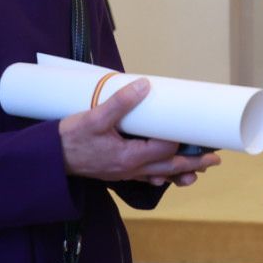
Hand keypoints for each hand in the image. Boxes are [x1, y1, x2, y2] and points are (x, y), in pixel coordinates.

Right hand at [58, 78, 218, 184]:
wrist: (48, 160)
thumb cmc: (70, 139)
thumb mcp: (94, 117)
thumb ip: (121, 102)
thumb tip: (145, 85)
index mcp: (129, 156)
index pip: (166, 149)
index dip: (184, 141)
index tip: (201, 133)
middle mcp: (130, 168)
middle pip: (170, 167)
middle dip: (193, 163)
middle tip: (214, 160)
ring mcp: (124, 173)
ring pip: (160, 175)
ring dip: (180, 172)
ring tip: (199, 171)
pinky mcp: (117, 172)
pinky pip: (145, 177)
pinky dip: (160, 176)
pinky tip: (166, 176)